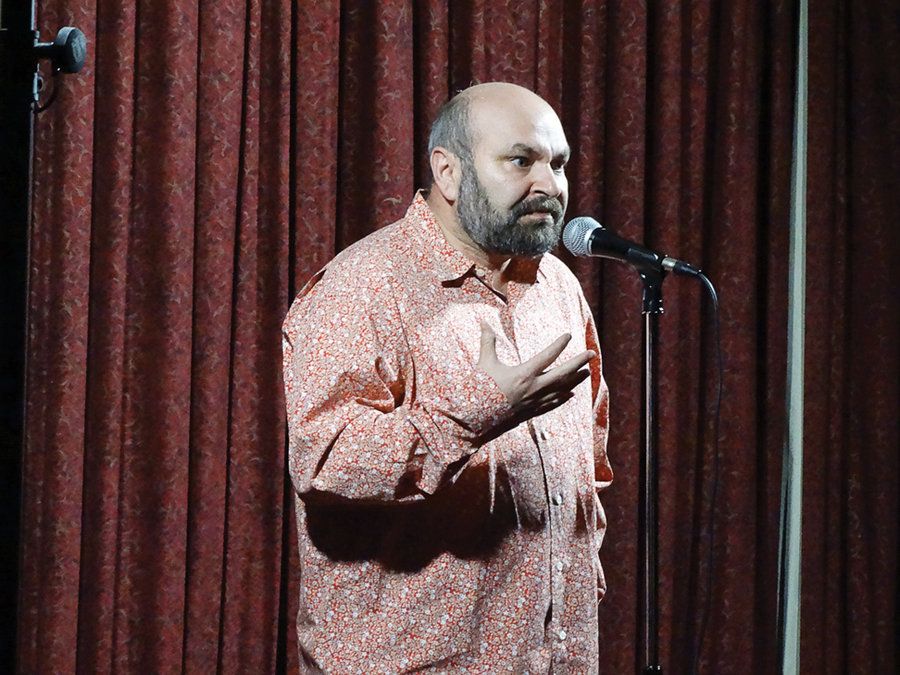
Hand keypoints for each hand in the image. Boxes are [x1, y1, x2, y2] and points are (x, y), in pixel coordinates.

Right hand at [477, 322, 594, 424]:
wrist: (475, 420)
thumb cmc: (479, 390)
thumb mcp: (484, 363)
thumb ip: (487, 342)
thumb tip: (483, 322)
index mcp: (523, 374)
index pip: (547, 356)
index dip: (559, 345)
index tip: (569, 336)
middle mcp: (533, 388)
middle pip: (562, 373)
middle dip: (578, 362)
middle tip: (592, 353)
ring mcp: (534, 402)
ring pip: (561, 390)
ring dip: (576, 380)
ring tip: (587, 372)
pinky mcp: (531, 413)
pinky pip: (552, 404)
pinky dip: (563, 397)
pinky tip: (571, 393)